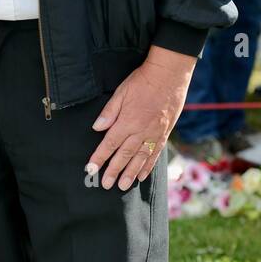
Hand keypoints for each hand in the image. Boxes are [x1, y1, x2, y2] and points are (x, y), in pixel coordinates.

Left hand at [86, 46, 196, 189]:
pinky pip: (155, 154)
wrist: (169, 76)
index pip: (110, 144)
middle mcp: (141, 131)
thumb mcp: (121, 92)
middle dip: (113, 171)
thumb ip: (109, 112)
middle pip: (124, 155)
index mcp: (127, 121)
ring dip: (130, 173)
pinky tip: (142, 176)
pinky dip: (148, 166)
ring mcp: (154, 134)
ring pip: (140, 158)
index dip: (99, 157)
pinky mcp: (164, 133)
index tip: (91, 169)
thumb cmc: (142, 81)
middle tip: (106, 185)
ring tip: (122, 186)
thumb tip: (97, 127)